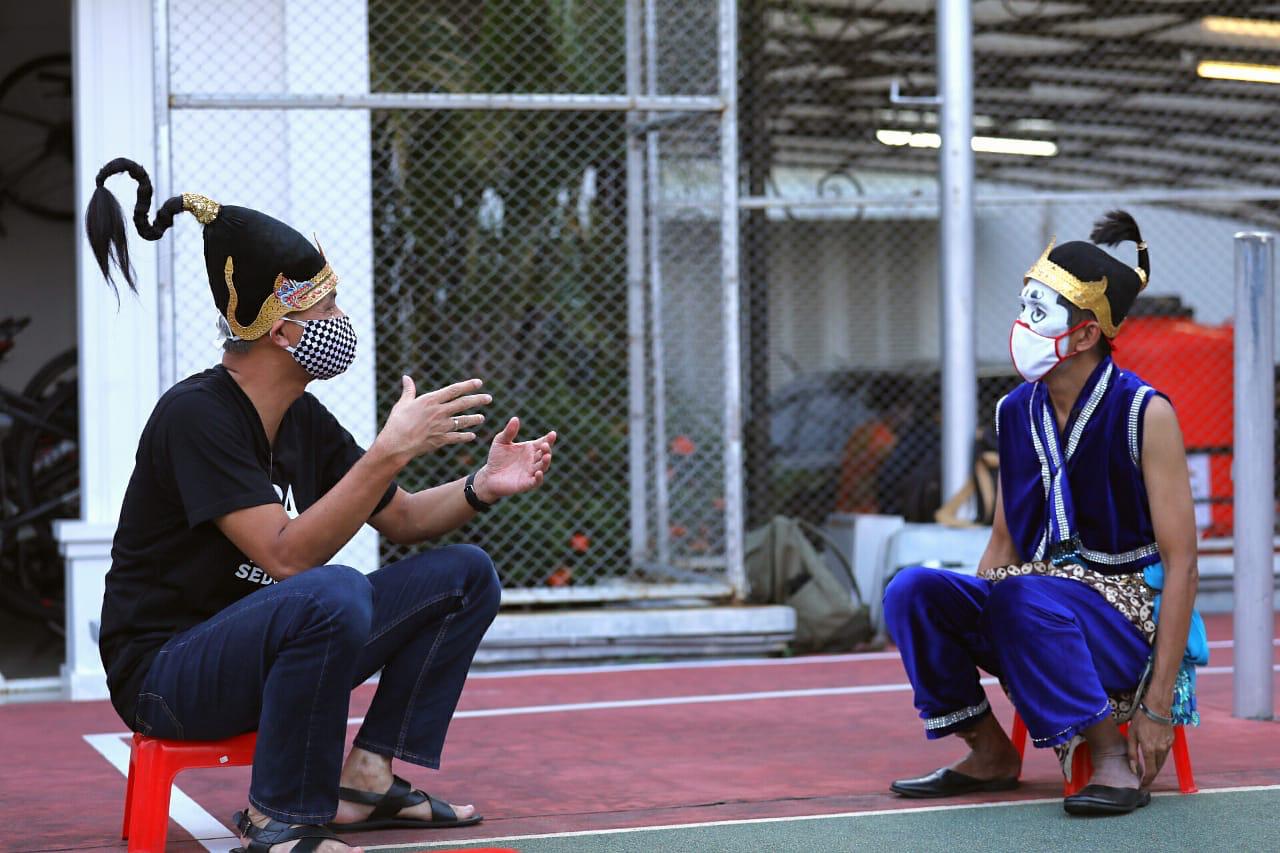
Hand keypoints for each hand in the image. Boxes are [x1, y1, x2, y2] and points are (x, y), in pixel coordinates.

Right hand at [374, 376, 490, 465]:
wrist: (396, 444)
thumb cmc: (397, 422)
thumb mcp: (403, 403)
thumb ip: (408, 390)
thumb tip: (406, 377)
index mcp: (431, 400)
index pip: (454, 390)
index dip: (468, 385)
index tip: (479, 383)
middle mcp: (439, 411)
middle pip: (463, 403)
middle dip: (478, 400)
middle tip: (489, 398)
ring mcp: (442, 426)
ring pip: (463, 421)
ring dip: (474, 419)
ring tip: (482, 418)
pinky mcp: (441, 439)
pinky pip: (457, 437)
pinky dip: (465, 436)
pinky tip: (472, 436)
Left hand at [473, 417, 556, 501]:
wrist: (488, 476)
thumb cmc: (496, 458)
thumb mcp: (500, 441)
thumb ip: (509, 431)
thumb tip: (515, 418)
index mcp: (530, 448)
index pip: (543, 442)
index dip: (549, 439)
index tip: (553, 434)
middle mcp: (533, 460)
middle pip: (545, 454)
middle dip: (547, 449)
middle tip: (546, 444)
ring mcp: (531, 472)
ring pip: (543, 467)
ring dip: (546, 462)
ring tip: (546, 456)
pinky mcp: (526, 484)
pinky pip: (536, 482)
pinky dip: (539, 478)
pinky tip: (539, 473)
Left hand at [1127, 703, 1173, 787]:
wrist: (1157, 708)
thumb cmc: (1141, 720)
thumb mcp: (1131, 735)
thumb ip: (1132, 754)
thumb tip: (1133, 769)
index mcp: (1150, 750)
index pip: (1150, 771)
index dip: (1147, 781)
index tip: (1143, 786)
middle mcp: (1161, 750)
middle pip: (1157, 768)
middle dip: (1151, 776)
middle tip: (1144, 780)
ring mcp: (1168, 746)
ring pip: (1162, 762)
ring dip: (1156, 767)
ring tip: (1148, 770)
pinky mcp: (1171, 741)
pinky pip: (1165, 754)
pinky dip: (1160, 758)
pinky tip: (1154, 756)